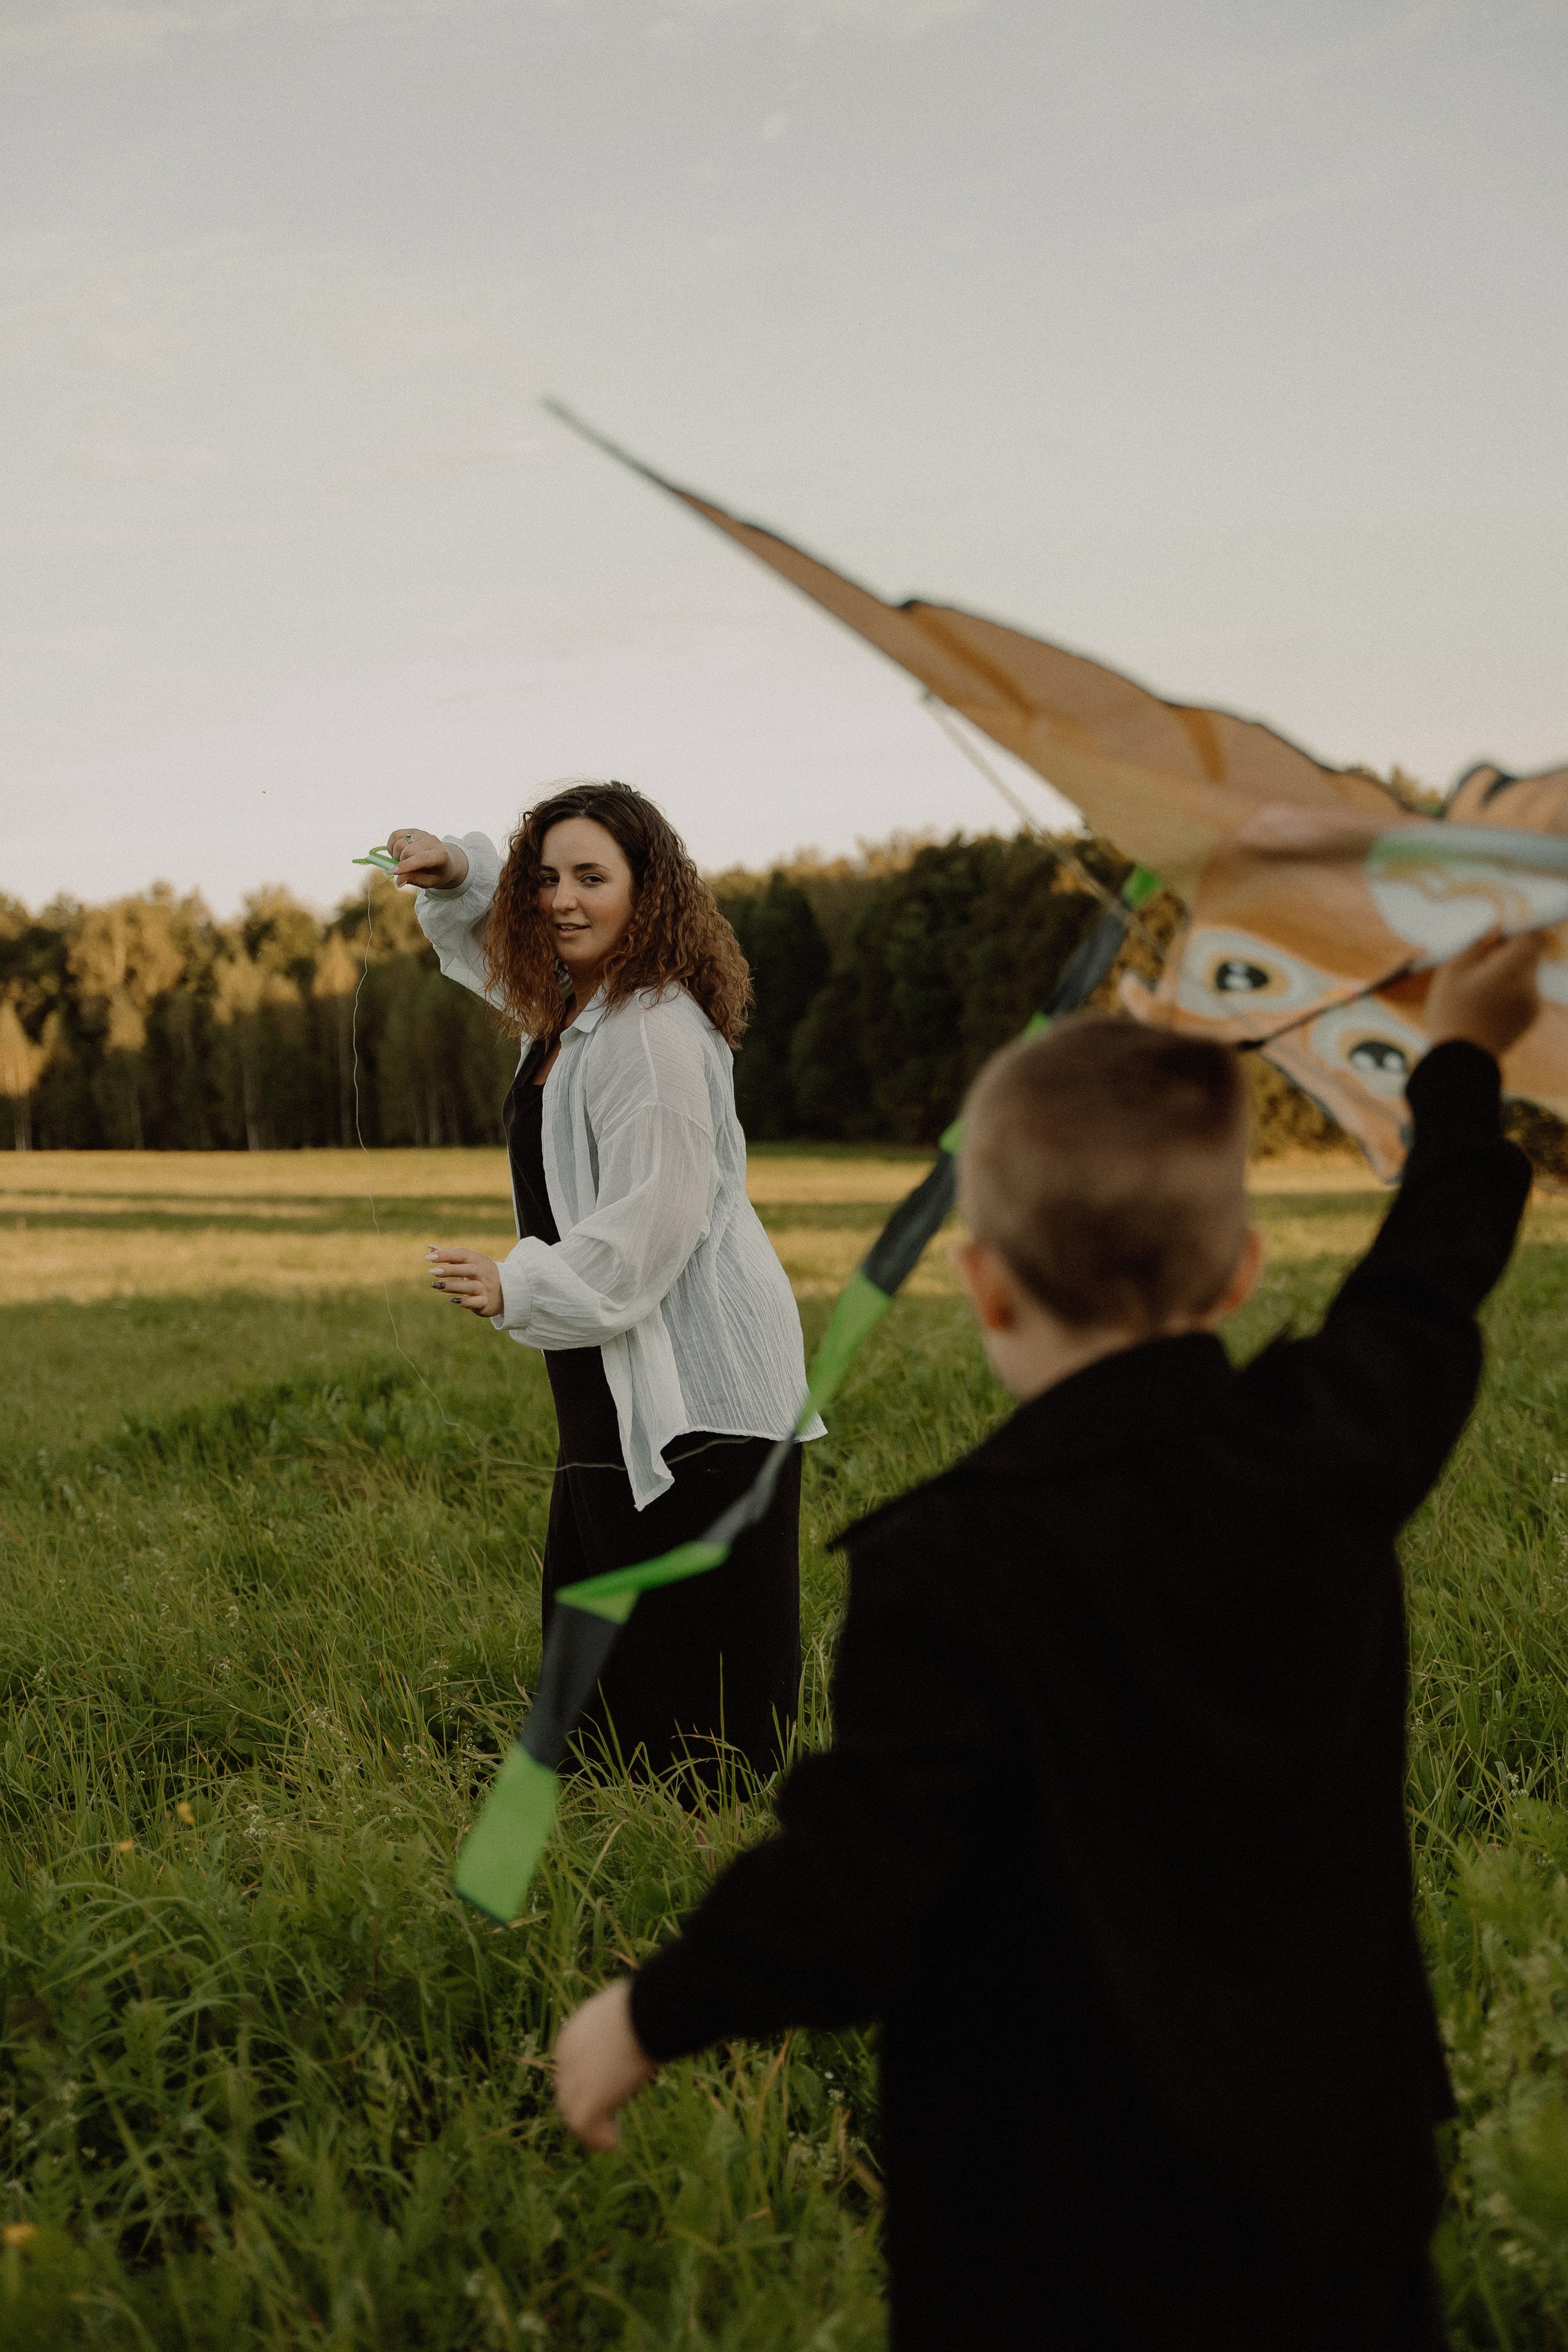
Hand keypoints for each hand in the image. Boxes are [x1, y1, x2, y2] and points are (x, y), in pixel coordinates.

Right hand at [385, 827, 468, 890]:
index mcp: (440, 855)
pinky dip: (392, 846)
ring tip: (404, 861)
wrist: (444, 859)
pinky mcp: (413, 830)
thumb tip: (398, 881)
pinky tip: (399, 853)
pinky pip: (395, 836)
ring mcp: (422, 833)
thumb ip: (414, 880)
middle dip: (400, 863)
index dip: (405, 865)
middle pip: (407, 851)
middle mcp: (432, 840)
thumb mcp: (429, 882)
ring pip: (399, 842)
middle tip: (405, 871)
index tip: (392, 872)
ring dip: (396, 855)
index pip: (421, 858)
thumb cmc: (436, 873)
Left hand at [426, 1246, 501, 1315]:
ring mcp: (485, 1288)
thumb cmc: (481, 1274)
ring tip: (437, 1286)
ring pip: (471, 1286)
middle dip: (450, 1270)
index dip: (446, 1255)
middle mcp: (483, 1273)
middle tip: (432, 1272)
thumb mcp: (469, 1263)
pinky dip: (466, 1301)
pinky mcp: (486, 1302)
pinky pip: (477, 1302)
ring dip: (453, 1286)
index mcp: (478, 1260)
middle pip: (468, 1269)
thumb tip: (430, 1247)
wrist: (506, 1291)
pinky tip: (454, 1300)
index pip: (462, 1254)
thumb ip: (450, 1256)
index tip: (428, 1258)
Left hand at [555, 1980, 657, 2150]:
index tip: (607, 2092)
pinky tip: (613, 2143)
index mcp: (573, 2034)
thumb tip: (640, 2024)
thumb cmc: (645, 2005)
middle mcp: (566, 2059)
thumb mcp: (625, 2013)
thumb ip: (622, 2027)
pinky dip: (596, 2139)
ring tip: (610, 2137)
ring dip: (589, 2127)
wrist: (646, 2012)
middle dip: (584, 2106)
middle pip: (566, 2091)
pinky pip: (583, 2128)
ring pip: (571, 2112)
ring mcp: (573, 2081)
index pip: (569, 2068)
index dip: (585, 2083)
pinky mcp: (586, 2102)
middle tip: (608, 2118)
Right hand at [1424, 928, 1545, 1061]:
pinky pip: (1523, 995)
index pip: (1534, 937)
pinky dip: (1508, 994)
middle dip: (1507, 955)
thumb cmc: (1452, 1013)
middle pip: (1529, 957)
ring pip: (1525, 976)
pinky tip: (1484, 1007)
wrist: (1460, 1061)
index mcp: (1513, 969)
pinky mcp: (1529, 1019)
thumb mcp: (1452, 971)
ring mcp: (1532, 1004)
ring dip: (1506, 975)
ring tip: (1478, 991)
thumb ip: (1478, 945)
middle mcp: (1530, 985)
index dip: (1519, 932)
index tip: (1499, 937)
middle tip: (1478, 966)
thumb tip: (1496, 930)